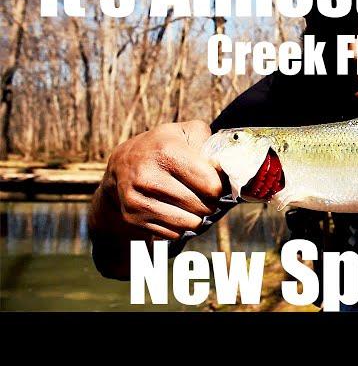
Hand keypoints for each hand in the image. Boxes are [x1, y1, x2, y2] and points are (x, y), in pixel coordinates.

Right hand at [89, 120, 224, 278]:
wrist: (122, 164)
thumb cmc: (164, 146)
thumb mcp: (186, 132)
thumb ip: (210, 144)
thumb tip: (227, 167)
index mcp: (166, 151)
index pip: (211, 185)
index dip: (219, 186)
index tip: (214, 181)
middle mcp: (148, 176)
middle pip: (203, 206)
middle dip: (210, 202)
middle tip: (204, 193)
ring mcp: (139, 199)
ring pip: (190, 223)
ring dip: (197, 216)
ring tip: (191, 202)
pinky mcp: (134, 217)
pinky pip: (174, 233)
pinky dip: (180, 225)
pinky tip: (175, 209)